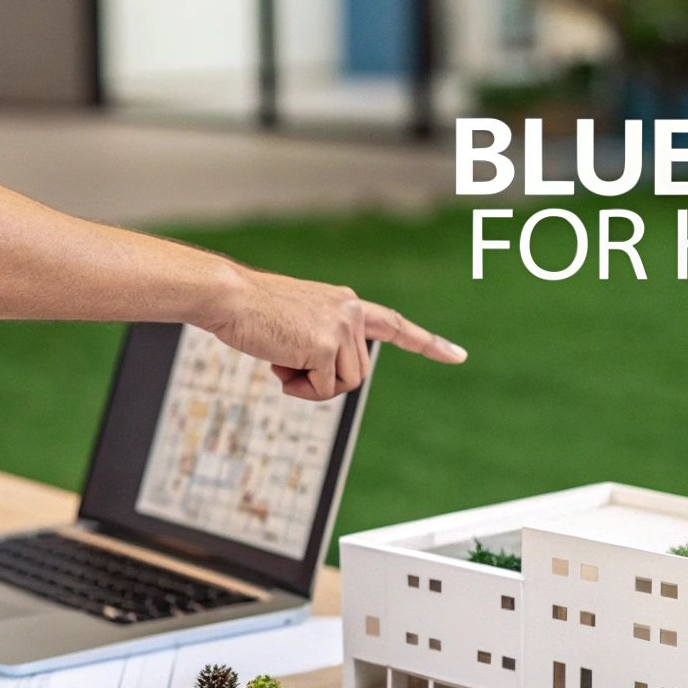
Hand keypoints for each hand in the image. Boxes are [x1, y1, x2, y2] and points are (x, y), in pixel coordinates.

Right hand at [197, 267, 466, 400]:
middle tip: (289, 363)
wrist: (229, 297)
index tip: (458, 356)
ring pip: (344, 384)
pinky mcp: (327, 346)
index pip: (394, 325)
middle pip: (358, 373)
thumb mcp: (295, 323)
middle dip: (325, 380)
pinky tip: (279, 365)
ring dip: (311, 384)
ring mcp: (341, 328)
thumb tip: (326, 378)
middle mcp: (350, 311)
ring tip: (282, 359)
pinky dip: (300, 389)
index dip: (427, 343)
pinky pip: (324, 389)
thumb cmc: (251, 312)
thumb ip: (320, 341)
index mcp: (345, 303)